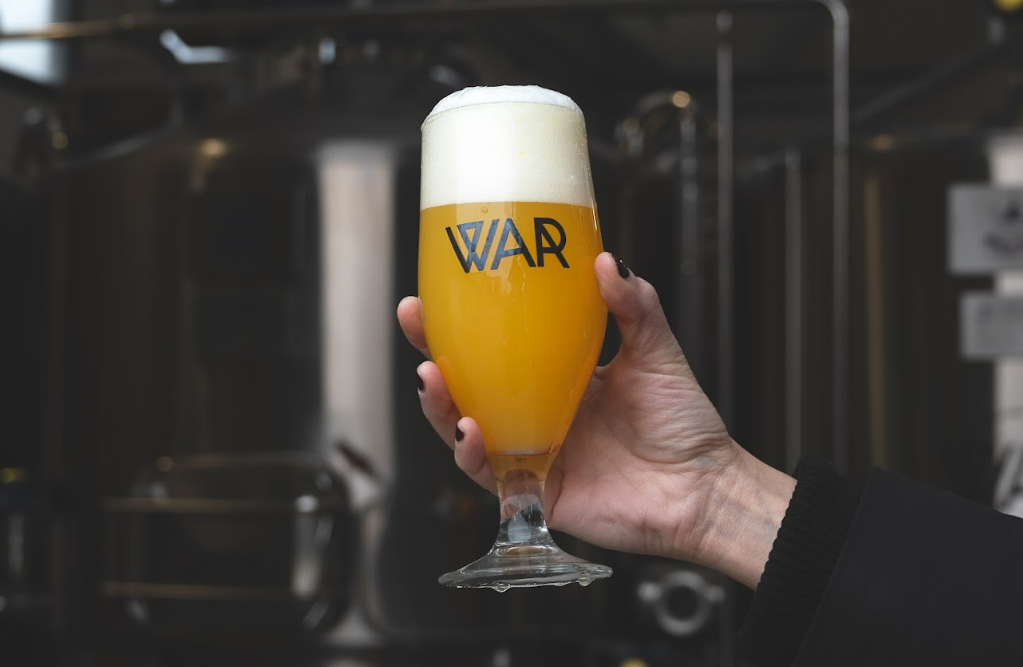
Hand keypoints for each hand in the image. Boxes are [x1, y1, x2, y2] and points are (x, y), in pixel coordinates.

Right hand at [397, 252, 793, 587]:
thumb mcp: (655, 352)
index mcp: (553, 380)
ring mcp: (529, 454)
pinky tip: (468, 429)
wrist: (705, 487)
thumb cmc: (683, 422)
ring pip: (463, 429)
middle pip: (465, 385)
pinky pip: (488, 474)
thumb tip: (606, 260)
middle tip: (414, 321)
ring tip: (431, 376)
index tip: (435, 288)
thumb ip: (634, 305)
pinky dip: (470, 453)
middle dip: (430, 354)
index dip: (458, 322)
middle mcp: (533, 416)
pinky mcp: (533, 491)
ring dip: (439, 404)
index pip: (494, 348)